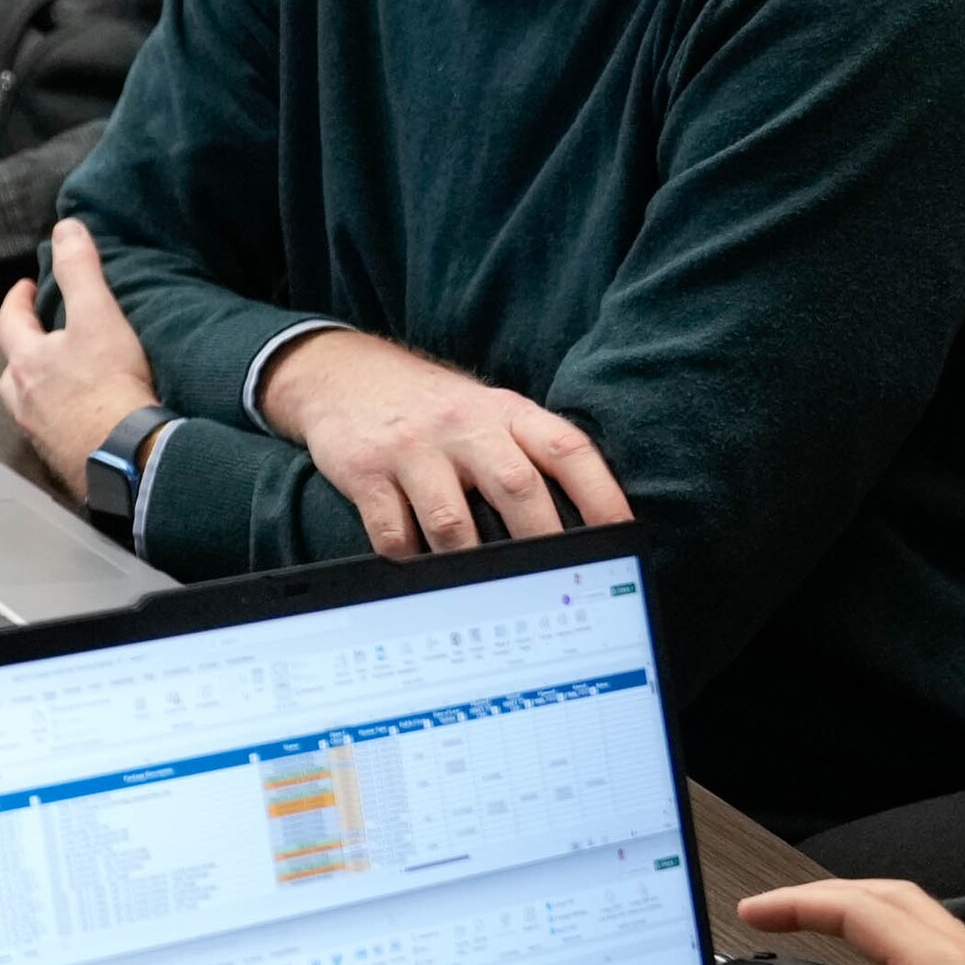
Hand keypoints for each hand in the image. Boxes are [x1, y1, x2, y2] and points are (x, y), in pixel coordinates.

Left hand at [0, 218, 161, 491]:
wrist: (126, 457)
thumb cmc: (109, 388)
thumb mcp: (97, 315)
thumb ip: (79, 270)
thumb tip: (65, 229)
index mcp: (26, 363)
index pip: (8, 322)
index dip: (17, 300)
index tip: (27, 288)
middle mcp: (25, 401)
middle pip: (12, 369)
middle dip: (24, 348)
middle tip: (43, 336)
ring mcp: (42, 435)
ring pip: (30, 405)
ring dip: (40, 389)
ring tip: (64, 380)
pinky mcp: (66, 460)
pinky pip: (56, 433)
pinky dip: (65, 420)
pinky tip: (87, 419)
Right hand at [254, 326, 630, 557]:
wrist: (341, 374)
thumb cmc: (431, 410)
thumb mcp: (485, 414)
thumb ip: (525, 454)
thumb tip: (580, 528)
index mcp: (505, 413)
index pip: (567, 451)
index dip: (602, 495)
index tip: (623, 537)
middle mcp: (464, 426)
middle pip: (518, 488)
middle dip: (543, 543)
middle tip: (556, 585)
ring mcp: (414, 448)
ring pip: (454, 522)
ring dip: (472, 563)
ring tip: (484, 590)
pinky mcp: (366, 471)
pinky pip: (394, 534)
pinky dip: (412, 563)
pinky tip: (421, 570)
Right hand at [732, 880, 964, 964]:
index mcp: (939, 963)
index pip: (853, 909)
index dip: (796, 905)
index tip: (756, 912)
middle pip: (888, 896)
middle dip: (828, 896)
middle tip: (785, 910)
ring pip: (917, 918)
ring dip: (865, 912)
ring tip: (828, 928)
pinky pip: (937, 947)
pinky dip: (895, 941)